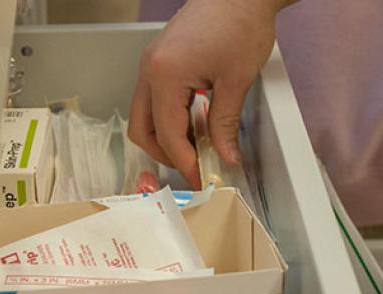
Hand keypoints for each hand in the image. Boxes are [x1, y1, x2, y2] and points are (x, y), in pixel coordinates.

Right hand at [127, 0, 287, 188]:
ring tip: (199, 147)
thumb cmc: (239, 25)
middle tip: (195, 167)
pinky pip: (155, 99)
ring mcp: (151, 63)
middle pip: (142, 129)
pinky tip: (196, 123)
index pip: (167, 134)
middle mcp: (149, 69)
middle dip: (166, 154)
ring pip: (146, 115)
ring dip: (168, 136)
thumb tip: (225, 156)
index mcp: (164, 74)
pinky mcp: (160, 60)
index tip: (201, 178)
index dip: (184, 162)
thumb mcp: (236, 81)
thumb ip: (225, 124)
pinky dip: (171, 117)